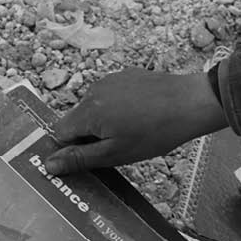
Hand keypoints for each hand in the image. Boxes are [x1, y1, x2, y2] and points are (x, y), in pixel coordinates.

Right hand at [46, 69, 227, 174]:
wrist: (191, 103)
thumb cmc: (156, 133)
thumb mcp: (116, 154)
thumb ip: (80, 159)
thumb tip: (48, 165)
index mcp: (87, 111)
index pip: (60, 133)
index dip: (74, 148)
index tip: (96, 156)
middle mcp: (93, 90)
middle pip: (77, 119)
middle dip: (91, 135)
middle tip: (119, 146)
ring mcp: (110, 80)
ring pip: (94, 108)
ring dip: (105, 122)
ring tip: (134, 131)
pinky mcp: (126, 75)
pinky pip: (111, 95)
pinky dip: (119, 107)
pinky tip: (141, 116)